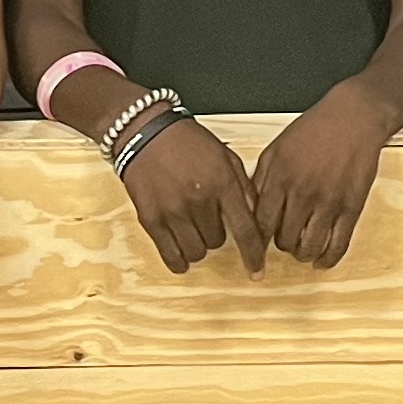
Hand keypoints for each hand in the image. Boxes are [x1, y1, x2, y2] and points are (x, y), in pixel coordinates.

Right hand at [117, 113, 265, 276]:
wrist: (145, 132)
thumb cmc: (187, 142)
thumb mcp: (226, 157)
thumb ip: (243, 187)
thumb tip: (257, 216)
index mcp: (222, 183)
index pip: (245, 230)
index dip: (253, 255)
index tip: (257, 271)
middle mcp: (199, 199)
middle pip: (217, 242)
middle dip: (216, 233)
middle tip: (206, 217)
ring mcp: (173, 211)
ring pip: (195, 251)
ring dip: (197, 245)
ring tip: (191, 228)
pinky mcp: (151, 218)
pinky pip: (170, 254)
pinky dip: (178, 260)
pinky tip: (181, 255)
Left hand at [251, 88, 394, 268]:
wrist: (353, 117)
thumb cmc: (314, 129)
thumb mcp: (276, 149)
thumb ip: (261, 179)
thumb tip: (249, 208)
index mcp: (280, 178)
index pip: (260, 223)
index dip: (257, 241)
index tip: (257, 249)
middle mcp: (302, 192)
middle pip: (284, 239)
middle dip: (282, 245)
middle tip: (286, 241)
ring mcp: (328, 201)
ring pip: (309, 246)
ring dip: (303, 254)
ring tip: (303, 251)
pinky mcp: (351, 207)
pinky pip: (338, 244)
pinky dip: (328, 259)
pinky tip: (322, 261)